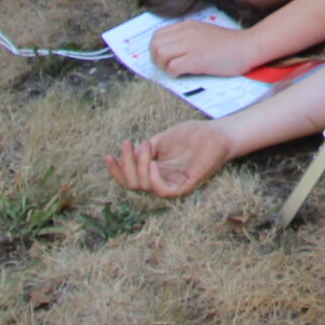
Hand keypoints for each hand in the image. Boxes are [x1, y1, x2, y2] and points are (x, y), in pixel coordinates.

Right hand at [106, 121, 232, 198]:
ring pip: (144, 186)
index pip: (129, 178)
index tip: (109, 156)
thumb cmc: (191, 135)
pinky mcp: (184, 186)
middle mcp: (160, 179)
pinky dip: (154, 179)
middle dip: (126, 165)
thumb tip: (127, 156)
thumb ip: (144, 150)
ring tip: (146, 146)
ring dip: (139, 166)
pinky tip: (153, 164)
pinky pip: (163, 190)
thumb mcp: (161, 140)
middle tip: (128, 144)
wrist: (215, 133)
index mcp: (153, 170)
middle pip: (133, 183)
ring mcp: (172, 184)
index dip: (117, 171)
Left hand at [149, 19, 255, 78]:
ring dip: (164, 67)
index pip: (157, 35)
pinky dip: (173, 74)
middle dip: (156, 59)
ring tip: (175, 71)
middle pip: (155, 45)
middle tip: (166, 67)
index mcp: (187, 25)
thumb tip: (171, 51)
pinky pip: (172, 67)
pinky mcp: (197, 59)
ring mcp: (191, 45)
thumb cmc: (229, 45)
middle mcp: (186, 32)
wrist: (248, 47)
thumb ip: (188, 37)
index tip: (163, 59)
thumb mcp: (204, 33)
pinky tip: (184, 74)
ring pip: (160, 55)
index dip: (155, 49)